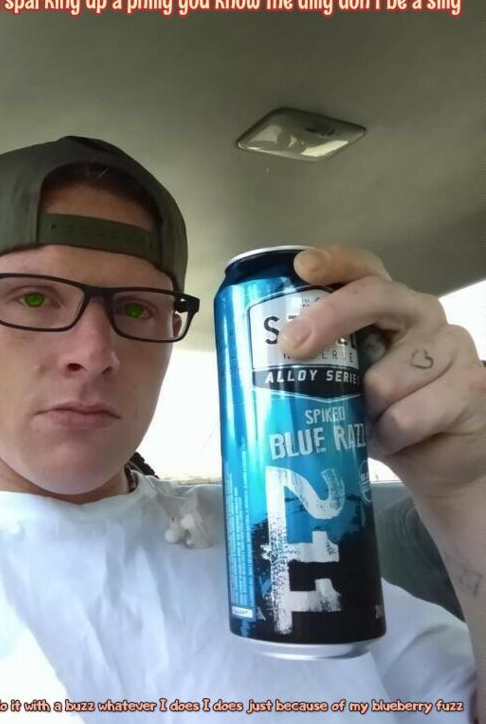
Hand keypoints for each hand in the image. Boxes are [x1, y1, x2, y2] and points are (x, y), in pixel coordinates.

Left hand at [278, 245, 485, 512]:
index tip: (302, 269)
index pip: (364, 267)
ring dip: (366, 412)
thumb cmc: (386, 417)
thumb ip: (319, 367)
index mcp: (387, 307)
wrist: (442, 460)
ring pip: (385, 377)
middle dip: (327, 320)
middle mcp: (421, 314)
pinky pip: (408, 414)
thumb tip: (259, 367)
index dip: (333, 262)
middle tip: (293, 348)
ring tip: (372, 423)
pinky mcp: (473, 383)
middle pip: (374, 297)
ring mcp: (452, 345)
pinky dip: (391, 436)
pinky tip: (398, 439)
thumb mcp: (344, 387)